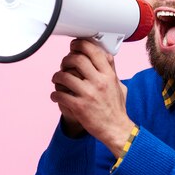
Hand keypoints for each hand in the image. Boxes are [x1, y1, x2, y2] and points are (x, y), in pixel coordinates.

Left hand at [50, 39, 134, 156]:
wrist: (116, 129)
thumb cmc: (116, 108)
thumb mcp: (119, 85)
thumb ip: (112, 70)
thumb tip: (106, 56)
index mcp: (108, 75)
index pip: (93, 51)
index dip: (80, 45)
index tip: (74, 46)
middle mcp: (99, 82)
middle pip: (76, 59)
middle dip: (66, 59)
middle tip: (64, 64)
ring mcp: (88, 94)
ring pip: (64, 76)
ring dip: (57, 76)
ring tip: (57, 80)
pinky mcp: (79, 107)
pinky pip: (59, 94)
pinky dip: (55, 94)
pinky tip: (56, 96)